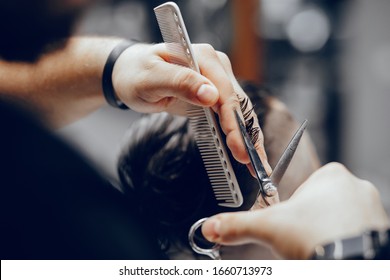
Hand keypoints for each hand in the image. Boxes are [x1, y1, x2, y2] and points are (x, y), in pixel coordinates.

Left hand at [112, 43, 269, 171]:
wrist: (131, 74)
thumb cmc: (136, 74)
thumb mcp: (151, 78)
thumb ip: (181, 82)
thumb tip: (210, 95)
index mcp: (203, 57)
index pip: (225, 92)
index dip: (233, 121)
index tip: (238, 146)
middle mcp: (216, 67)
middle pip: (238, 104)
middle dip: (247, 135)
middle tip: (253, 164)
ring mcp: (217, 81)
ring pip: (239, 112)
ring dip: (249, 138)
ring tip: (257, 165)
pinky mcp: (213, 95)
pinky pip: (230, 116)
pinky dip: (239, 135)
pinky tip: (245, 151)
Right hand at [202, 163, 389, 258]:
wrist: (350, 264)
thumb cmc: (318, 239)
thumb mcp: (269, 229)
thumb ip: (237, 225)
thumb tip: (212, 227)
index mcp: (330, 176)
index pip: (303, 188)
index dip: (293, 210)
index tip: (291, 225)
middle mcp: (356, 187)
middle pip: (321, 205)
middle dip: (309, 223)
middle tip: (304, 238)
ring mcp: (372, 208)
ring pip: (339, 219)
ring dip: (327, 232)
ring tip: (321, 246)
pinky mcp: (381, 228)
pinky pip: (357, 231)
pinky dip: (345, 241)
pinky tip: (336, 251)